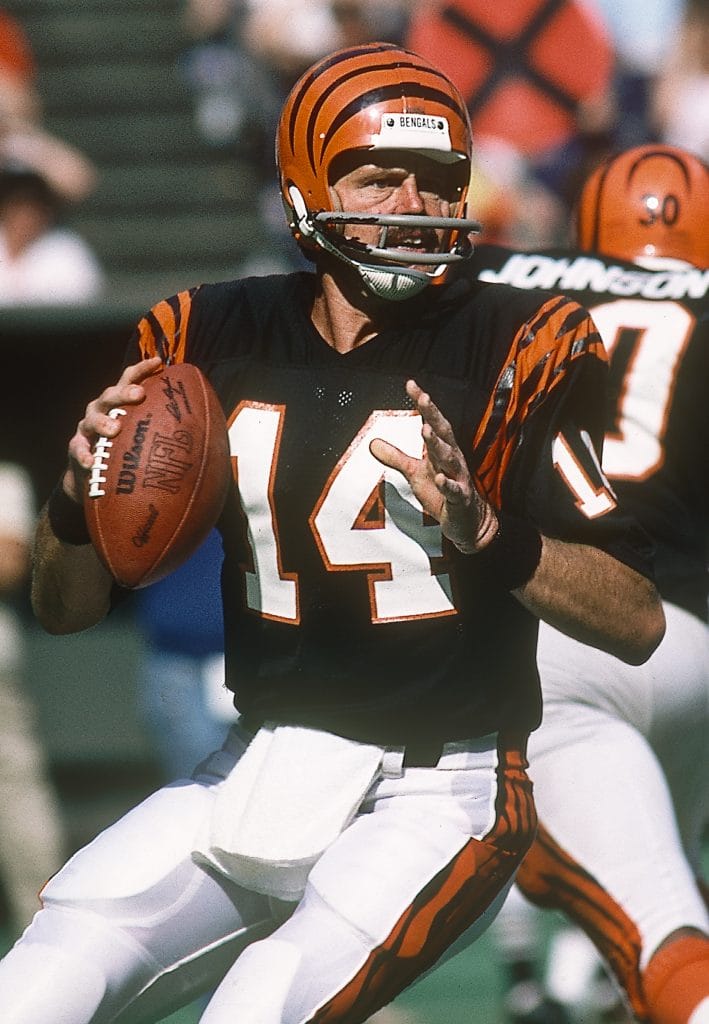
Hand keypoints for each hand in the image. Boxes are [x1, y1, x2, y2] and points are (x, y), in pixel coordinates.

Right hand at [62, 357, 162, 503]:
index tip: (159, 362)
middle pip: (111, 395)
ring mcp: (87, 428)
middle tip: (139, 394)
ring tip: (114, 429)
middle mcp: (102, 409)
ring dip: (103, 421)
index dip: (142, 369)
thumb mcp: (143, 436)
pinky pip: (78, 449)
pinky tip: (92, 462)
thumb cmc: (126, 452)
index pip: (129, 380)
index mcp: (120, 403)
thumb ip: (164, 428)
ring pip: (92, 418)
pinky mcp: (76, 447)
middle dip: (124, 392)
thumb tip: (206, 430)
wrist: (95, 478)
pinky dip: (84, 454)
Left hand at [369, 379, 497, 553]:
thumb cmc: (442, 493)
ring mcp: (459, 478)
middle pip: (444, 433)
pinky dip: (447, 485)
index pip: (432, 421)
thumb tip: (372, 442)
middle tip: (423, 398)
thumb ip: (395, 457)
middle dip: (433, 415)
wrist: (468, 521)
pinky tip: (439, 479)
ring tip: (426, 430)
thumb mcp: (415, 473)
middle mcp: (453, 459)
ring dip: (438, 444)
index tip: (411, 385)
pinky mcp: (462, 499)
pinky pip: (455, 491)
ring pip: (450, 458)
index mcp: (442, 449)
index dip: (422, 404)